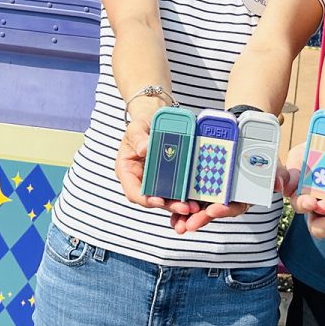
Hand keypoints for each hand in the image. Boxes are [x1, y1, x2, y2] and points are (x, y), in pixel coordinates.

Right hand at [113, 109, 249, 233]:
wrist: (153, 117)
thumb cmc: (141, 122)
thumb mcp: (137, 127)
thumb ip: (138, 137)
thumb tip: (144, 149)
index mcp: (127, 171)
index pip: (133, 191)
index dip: (145, 199)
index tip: (158, 201)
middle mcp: (139, 179)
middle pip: (152, 199)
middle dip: (168, 205)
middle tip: (185, 208)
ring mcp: (154, 180)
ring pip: (165, 198)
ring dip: (179, 204)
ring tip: (194, 207)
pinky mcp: (168, 178)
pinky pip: (175, 189)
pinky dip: (185, 194)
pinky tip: (197, 197)